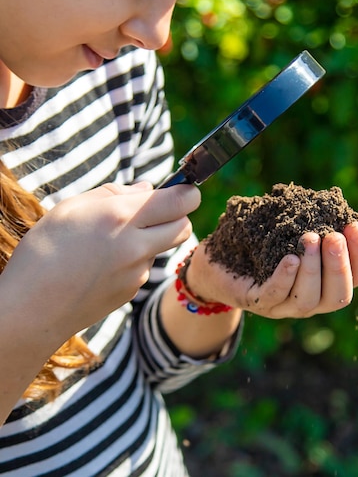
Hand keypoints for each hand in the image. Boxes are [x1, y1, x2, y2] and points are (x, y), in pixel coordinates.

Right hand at [2, 181, 200, 337]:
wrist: (30, 309)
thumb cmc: (44, 250)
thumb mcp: (72, 207)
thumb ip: (115, 193)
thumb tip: (147, 189)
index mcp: (120, 216)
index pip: (182, 201)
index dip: (186, 192)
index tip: (180, 189)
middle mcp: (136, 245)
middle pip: (184, 226)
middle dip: (177, 215)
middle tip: (154, 211)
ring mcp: (137, 273)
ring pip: (162, 247)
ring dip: (151, 238)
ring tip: (112, 241)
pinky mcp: (132, 292)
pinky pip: (144, 268)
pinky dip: (133, 261)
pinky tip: (102, 264)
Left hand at [189, 222, 357, 318]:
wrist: (218, 260)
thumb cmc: (263, 243)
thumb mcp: (295, 232)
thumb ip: (324, 230)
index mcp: (325, 283)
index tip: (356, 227)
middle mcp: (309, 301)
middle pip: (338, 296)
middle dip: (339, 265)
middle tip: (334, 236)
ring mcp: (282, 306)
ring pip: (308, 300)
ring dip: (313, 269)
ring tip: (310, 239)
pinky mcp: (255, 302)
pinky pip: (274, 295)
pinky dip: (285, 278)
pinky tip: (290, 258)